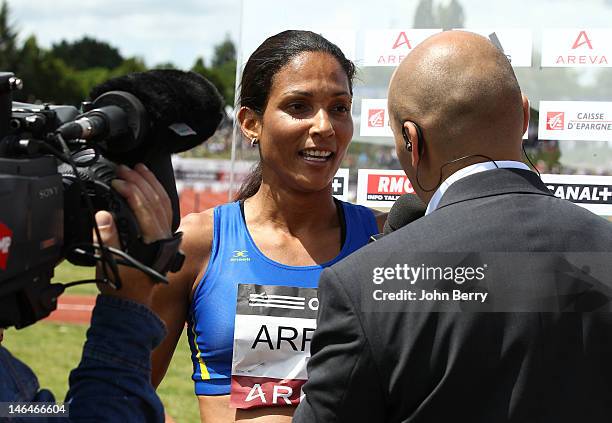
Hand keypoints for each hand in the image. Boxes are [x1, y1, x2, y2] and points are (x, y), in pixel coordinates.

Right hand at [94, 163, 172, 306]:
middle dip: (140, 182)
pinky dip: (157, 193)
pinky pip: (164, 209)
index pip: (146, 209)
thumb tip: (103, 215)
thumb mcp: (110, 263)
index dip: (132, 192)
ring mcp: (166, 236)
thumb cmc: (121, 286)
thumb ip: (107, 238)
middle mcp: (164, 237)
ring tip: (138, 168)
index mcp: (154, 243)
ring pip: (163, 202)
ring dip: (151, 183)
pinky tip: (148, 184)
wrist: (133, 302)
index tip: (117, 182)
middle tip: (124, 169)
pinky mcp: (163, 236)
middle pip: (156, 201)